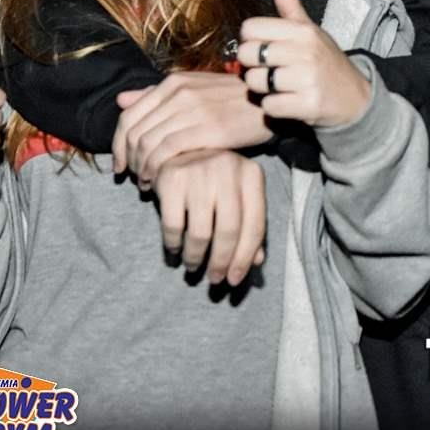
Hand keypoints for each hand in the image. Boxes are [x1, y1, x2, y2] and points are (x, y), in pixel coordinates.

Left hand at [113, 73, 272, 184]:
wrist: (270, 102)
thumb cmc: (233, 100)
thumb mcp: (195, 89)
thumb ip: (157, 95)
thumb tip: (121, 100)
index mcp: (173, 83)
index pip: (129, 114)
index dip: (118, 143)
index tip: (120, 164)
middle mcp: (178, 93)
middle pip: (134, 131)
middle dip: (128, 160)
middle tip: (132, 178)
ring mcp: (192, 109)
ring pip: (148, 142)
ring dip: (141, 168)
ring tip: (146, 183)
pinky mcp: (207, 128)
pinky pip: (167, 150)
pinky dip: (156, 168)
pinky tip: (159, 181)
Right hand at [152, 149, 266, 285]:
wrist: (180, 150)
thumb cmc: (216, 180)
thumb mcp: (239, 197)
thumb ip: (250, 226)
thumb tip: (258, 262)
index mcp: (252, 174)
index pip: (255, 225)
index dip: (245, 258)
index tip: (234, 279)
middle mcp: (228, 169)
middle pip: (229, 231)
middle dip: (221, 262)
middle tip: (215, 279)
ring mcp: (199, 171)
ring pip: (201, 232)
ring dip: (196, 257)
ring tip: (194, 266)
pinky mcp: (172, 177)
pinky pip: (173, 225)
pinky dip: (174, 245)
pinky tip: (175, 252)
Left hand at [238, 0, 371, 127]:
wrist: (355, 98)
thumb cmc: (326, 61)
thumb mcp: (310, 31)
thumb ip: (290, 6)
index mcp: (302, 31)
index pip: (250, 28)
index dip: (251, 40)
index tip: (264, 48)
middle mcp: (305, 51)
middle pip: (248, 55)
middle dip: (252, 66)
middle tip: (268, 70)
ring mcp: (307, 79)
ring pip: (255, 82)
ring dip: (262, 88)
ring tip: (278, 86)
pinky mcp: (308, 104)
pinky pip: (269, 106)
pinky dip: (274, 107)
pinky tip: (287, 101)